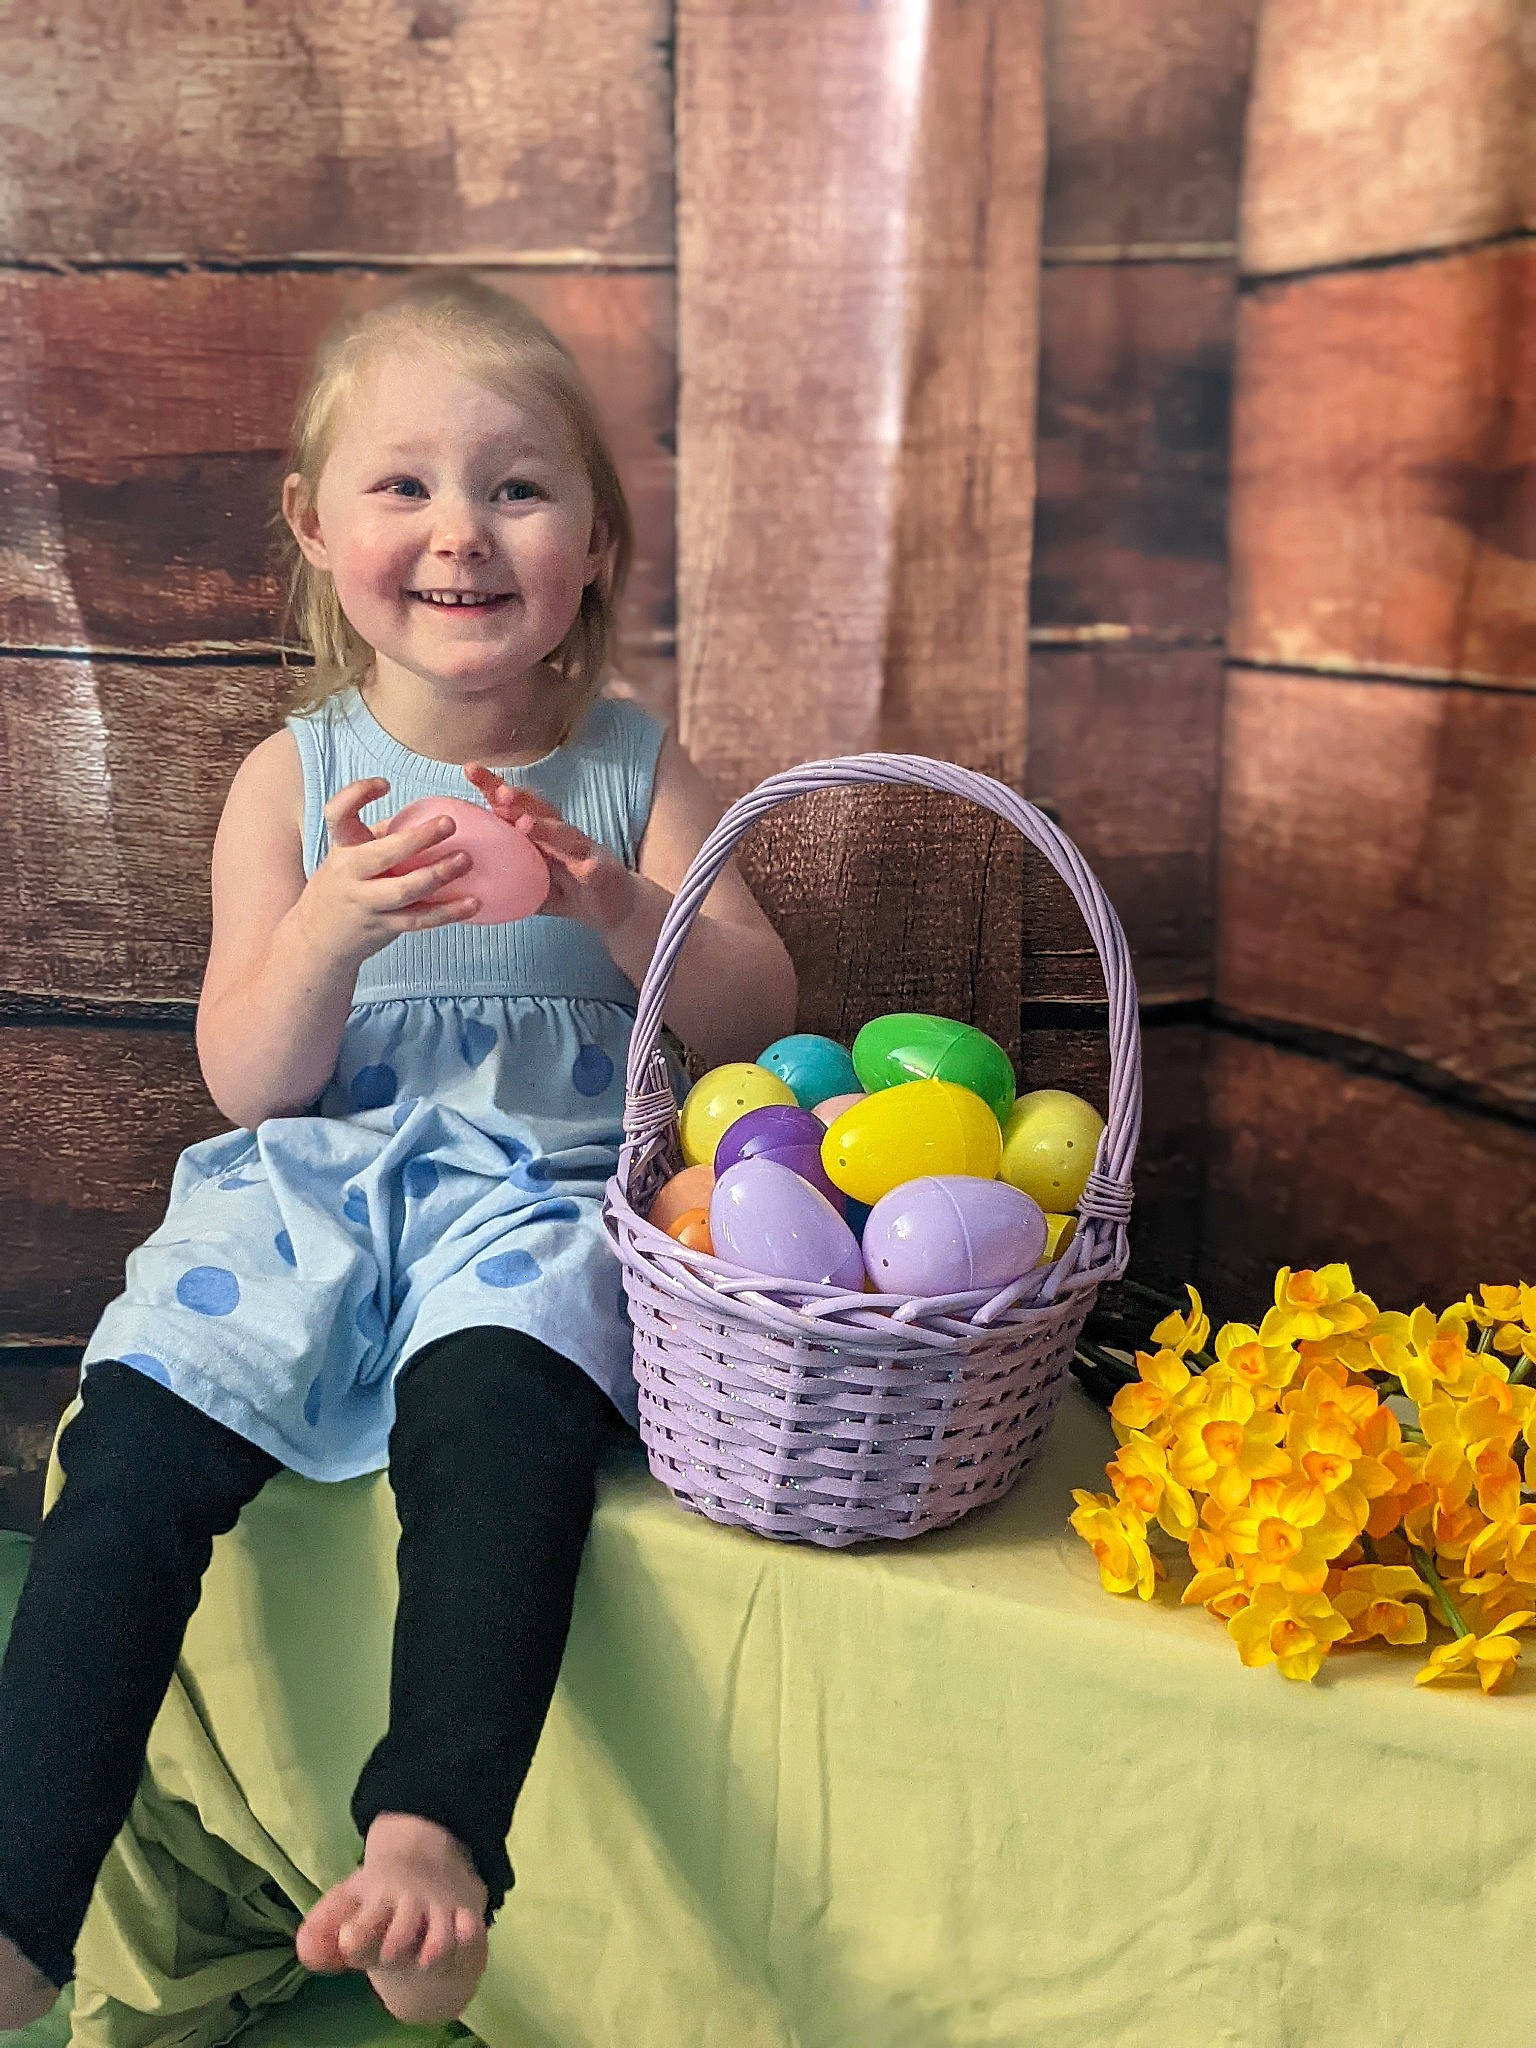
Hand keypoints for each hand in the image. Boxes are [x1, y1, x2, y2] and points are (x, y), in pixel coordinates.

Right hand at [291, 778, 479, 966]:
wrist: (317, 937)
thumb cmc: (346, 884)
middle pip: (381, 855)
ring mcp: (366, 903)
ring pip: (404, 891)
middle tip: (449, 823)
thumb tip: (433, 812)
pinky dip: (448, 912)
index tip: (385, 784)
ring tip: (465, 860)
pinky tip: (473, 903)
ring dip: (437, 876)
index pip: (338, 814)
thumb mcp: (352, 855)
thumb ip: (384, 835)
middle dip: (416, 839)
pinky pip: (419, 920)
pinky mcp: (383, 927)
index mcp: (342, 847)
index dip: (357, 794)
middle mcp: (349, 874)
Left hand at [463, 762, 637, 934]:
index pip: (514, 807)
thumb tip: (464, 880)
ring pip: (557, 828)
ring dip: (537, 819)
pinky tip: (551, 845)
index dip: (493, 787)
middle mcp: (559, 833)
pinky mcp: (597, 867)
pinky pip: (580, 856)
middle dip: (510, 792)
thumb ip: (505, 877)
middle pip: (533, 806)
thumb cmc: (571, 893)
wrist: (615, 910)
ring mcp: (580, 847)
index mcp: (540, 835)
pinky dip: (562, 845)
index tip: (470, 770)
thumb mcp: (530, 886)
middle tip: (487, 783)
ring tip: (515, 814)